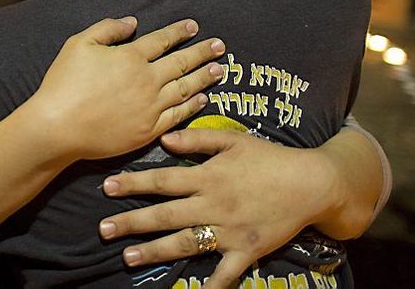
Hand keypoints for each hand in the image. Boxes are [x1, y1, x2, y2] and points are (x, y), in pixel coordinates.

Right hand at [33, 18, 225, 161]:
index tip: (194, 26)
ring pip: (185, 88)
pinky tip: (203, 99)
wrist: (59, 126)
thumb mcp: (79, 44)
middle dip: (202, 52)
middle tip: (220, 46)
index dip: (179, 32)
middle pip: (181, 62)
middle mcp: (147, 79)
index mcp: (130, 57)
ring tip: (219, 69)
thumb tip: (133, 22)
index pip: (161, 40)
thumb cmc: (64, 83)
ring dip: (204, 77)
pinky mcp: (149, 129)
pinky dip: (193, 105)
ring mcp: (151, 106)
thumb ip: (107, 29)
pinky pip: (178, 115)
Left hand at [99, 129, 335, 288]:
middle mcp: (213, 205)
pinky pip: (225, 272)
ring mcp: (228, 230)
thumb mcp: (233, 140)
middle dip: (132, 222)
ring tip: (128, 258)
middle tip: (103, 230)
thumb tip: (164, 140)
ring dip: (154, 251)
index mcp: (208, 177)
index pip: (162, 181)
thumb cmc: (269, 158)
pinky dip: (211, 285)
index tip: (107, 187)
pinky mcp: (246, 249)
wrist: (311, 183)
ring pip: (185, 243)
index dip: (133, 184)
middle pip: (165, 215)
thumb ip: (197, 140)